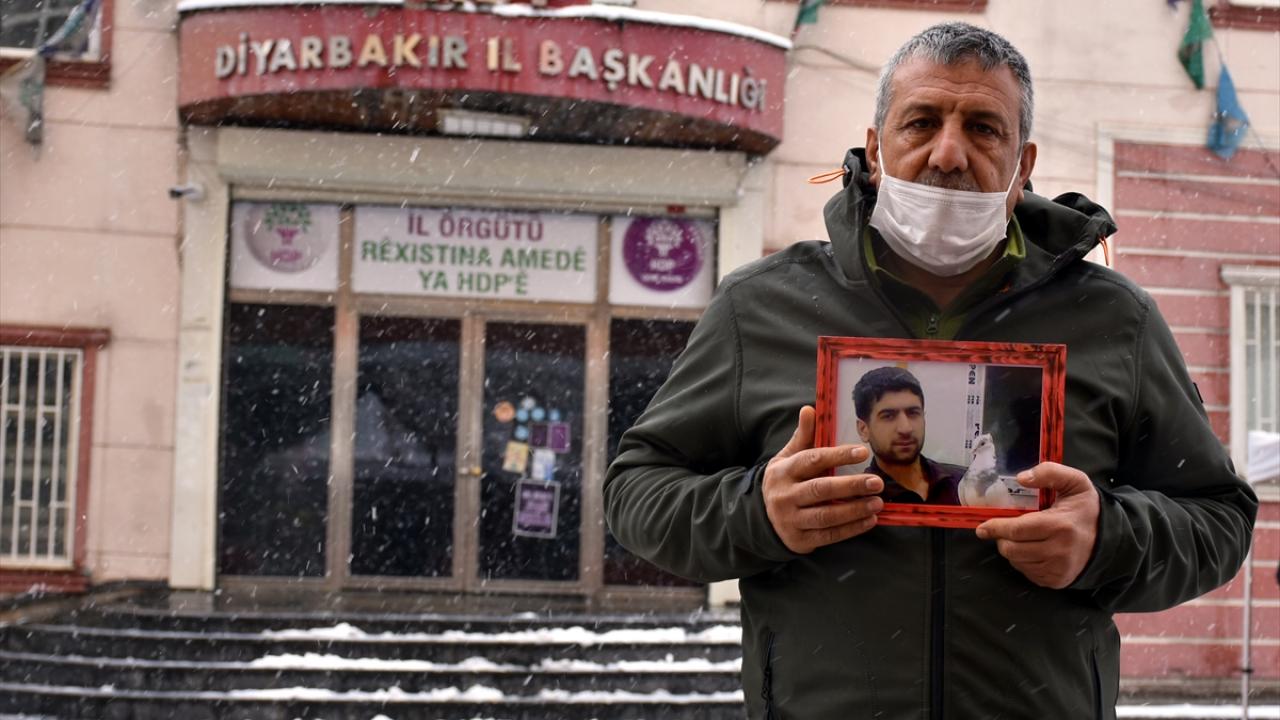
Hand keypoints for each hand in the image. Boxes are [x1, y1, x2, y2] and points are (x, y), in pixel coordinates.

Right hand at [763, 406, 884, 553]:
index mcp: (783, 471)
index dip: (838, 456)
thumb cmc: (785, 482)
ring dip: (854, 510)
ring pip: (826, 515)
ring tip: (877, 503)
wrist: (763, 519)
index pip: (812, 460)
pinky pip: (828, 535)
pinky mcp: (799, 540)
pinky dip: (851, 529)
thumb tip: (809, 409)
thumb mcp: (787, 458)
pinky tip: (870, 520)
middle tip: (877, 482)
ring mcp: (791, 520)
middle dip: (851, 486)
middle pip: (821, 489)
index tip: (862, 452)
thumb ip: (803, 436)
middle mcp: (784, 495)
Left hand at [975, 462, 1099, 588]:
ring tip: (1023, 538)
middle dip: (1002, 538)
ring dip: (1012, 550)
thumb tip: (1021, 477)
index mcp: (1060, 526)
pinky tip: (1033, 550)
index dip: (996, 528)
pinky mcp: (1056, 581)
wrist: (1110, 539)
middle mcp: (1058, 551)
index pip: (1017, 530)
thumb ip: (1050, 473)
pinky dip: (1023, 561)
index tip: (982, 527)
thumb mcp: (1075, 482)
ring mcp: (1057, 569)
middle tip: (1006, 530)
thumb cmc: (1086, 509)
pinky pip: (1027, 572)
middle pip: (1012, 549)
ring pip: (1017, 562)